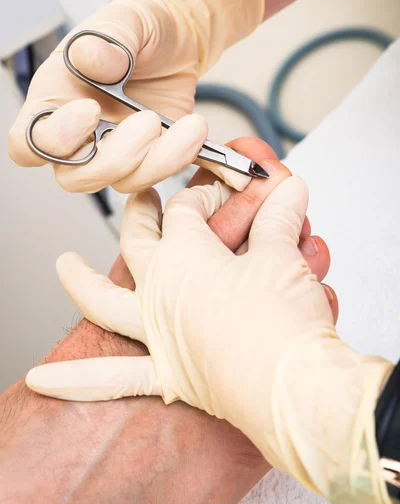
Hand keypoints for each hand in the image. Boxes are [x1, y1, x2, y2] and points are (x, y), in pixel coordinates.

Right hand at [8, 0, 262, 193]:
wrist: (179, 37)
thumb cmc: (140, 27)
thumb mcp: (124, 20)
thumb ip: (105, 41)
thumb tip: (92, 63)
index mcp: (54, 101)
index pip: (27, 143)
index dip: (55, 139)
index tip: (91, 110)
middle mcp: (79, 135)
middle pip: (74, 177)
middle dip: (115, 158)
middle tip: (149, 120)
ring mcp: (114, 151)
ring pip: (120, 183)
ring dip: (157, 161)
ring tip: (189, 125)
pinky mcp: (149, 158)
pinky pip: (155, 177)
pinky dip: (178, 159)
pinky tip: (194, 131)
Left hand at [27, 140, 391, 499]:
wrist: (294, 390)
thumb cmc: (283, 321)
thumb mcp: (283, 258)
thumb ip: (278, 219)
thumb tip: (288, 188)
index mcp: (184, 256)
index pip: (186, 210)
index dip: (208, 196)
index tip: (232, 197)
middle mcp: (159, 291)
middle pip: (139, 240)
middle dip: (141, 212)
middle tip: (143, 197)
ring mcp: (157, 333)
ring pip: (105, 301)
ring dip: (81, 281)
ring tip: (65, 265)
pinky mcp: (170, 375)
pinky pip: (116, 379)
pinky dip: (78, 381)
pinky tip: (43, 382)